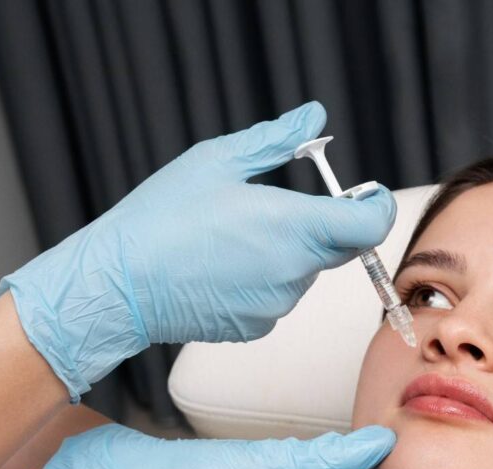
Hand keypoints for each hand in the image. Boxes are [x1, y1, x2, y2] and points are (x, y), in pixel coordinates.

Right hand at [0, 102, 395, 400]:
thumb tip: (313, 118)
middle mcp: (294, 271)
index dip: (374, 206)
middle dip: (323, 225)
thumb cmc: (161, 218)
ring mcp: (276, 305)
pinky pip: (277, 297)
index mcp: (294, 226)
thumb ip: (276, 139)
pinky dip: (263, 281)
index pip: (370, 224)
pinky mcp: (257, 327)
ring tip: (232, 238)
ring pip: (304, 272)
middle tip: (276, 206)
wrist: (119, 284)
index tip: (363, 195)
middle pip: (339, 247)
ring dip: (286, 253)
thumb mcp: (217, 160)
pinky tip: (222, 268)